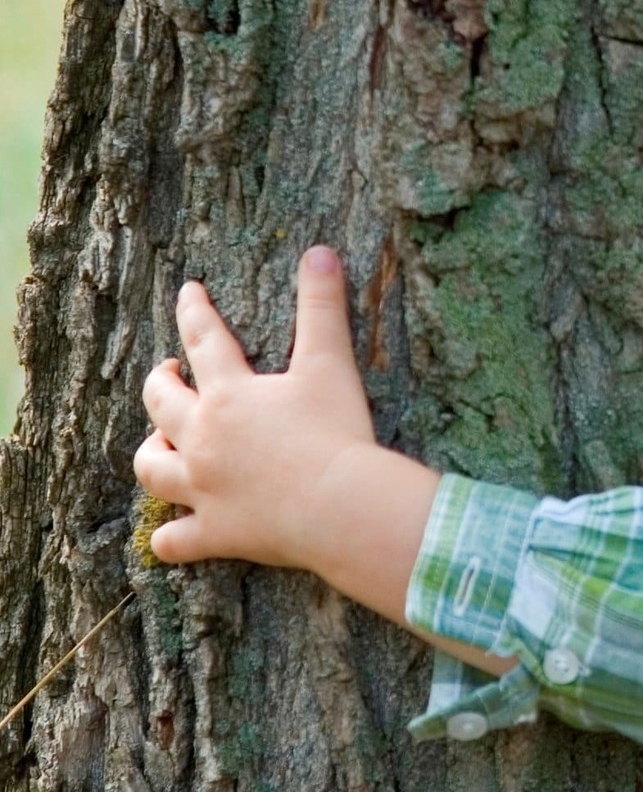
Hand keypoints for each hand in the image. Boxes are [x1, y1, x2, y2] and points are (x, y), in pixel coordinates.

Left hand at [135, 246, 380, 571]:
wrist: (341, 507)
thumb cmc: (336, 433)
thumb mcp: (332, 363)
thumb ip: (322, 305)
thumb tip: (320, 250)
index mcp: (228, 394)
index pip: (203, 339)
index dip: (194, 311)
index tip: (188, 292)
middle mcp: (202, 439)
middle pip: (160, 404)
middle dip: (160, 382)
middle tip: (169, 372)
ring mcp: (202, 489)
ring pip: (152, 469)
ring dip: (152, 453)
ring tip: (160, 445)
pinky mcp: (215, 533)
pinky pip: (175, 541)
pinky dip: (169, 539)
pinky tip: (170, 536)